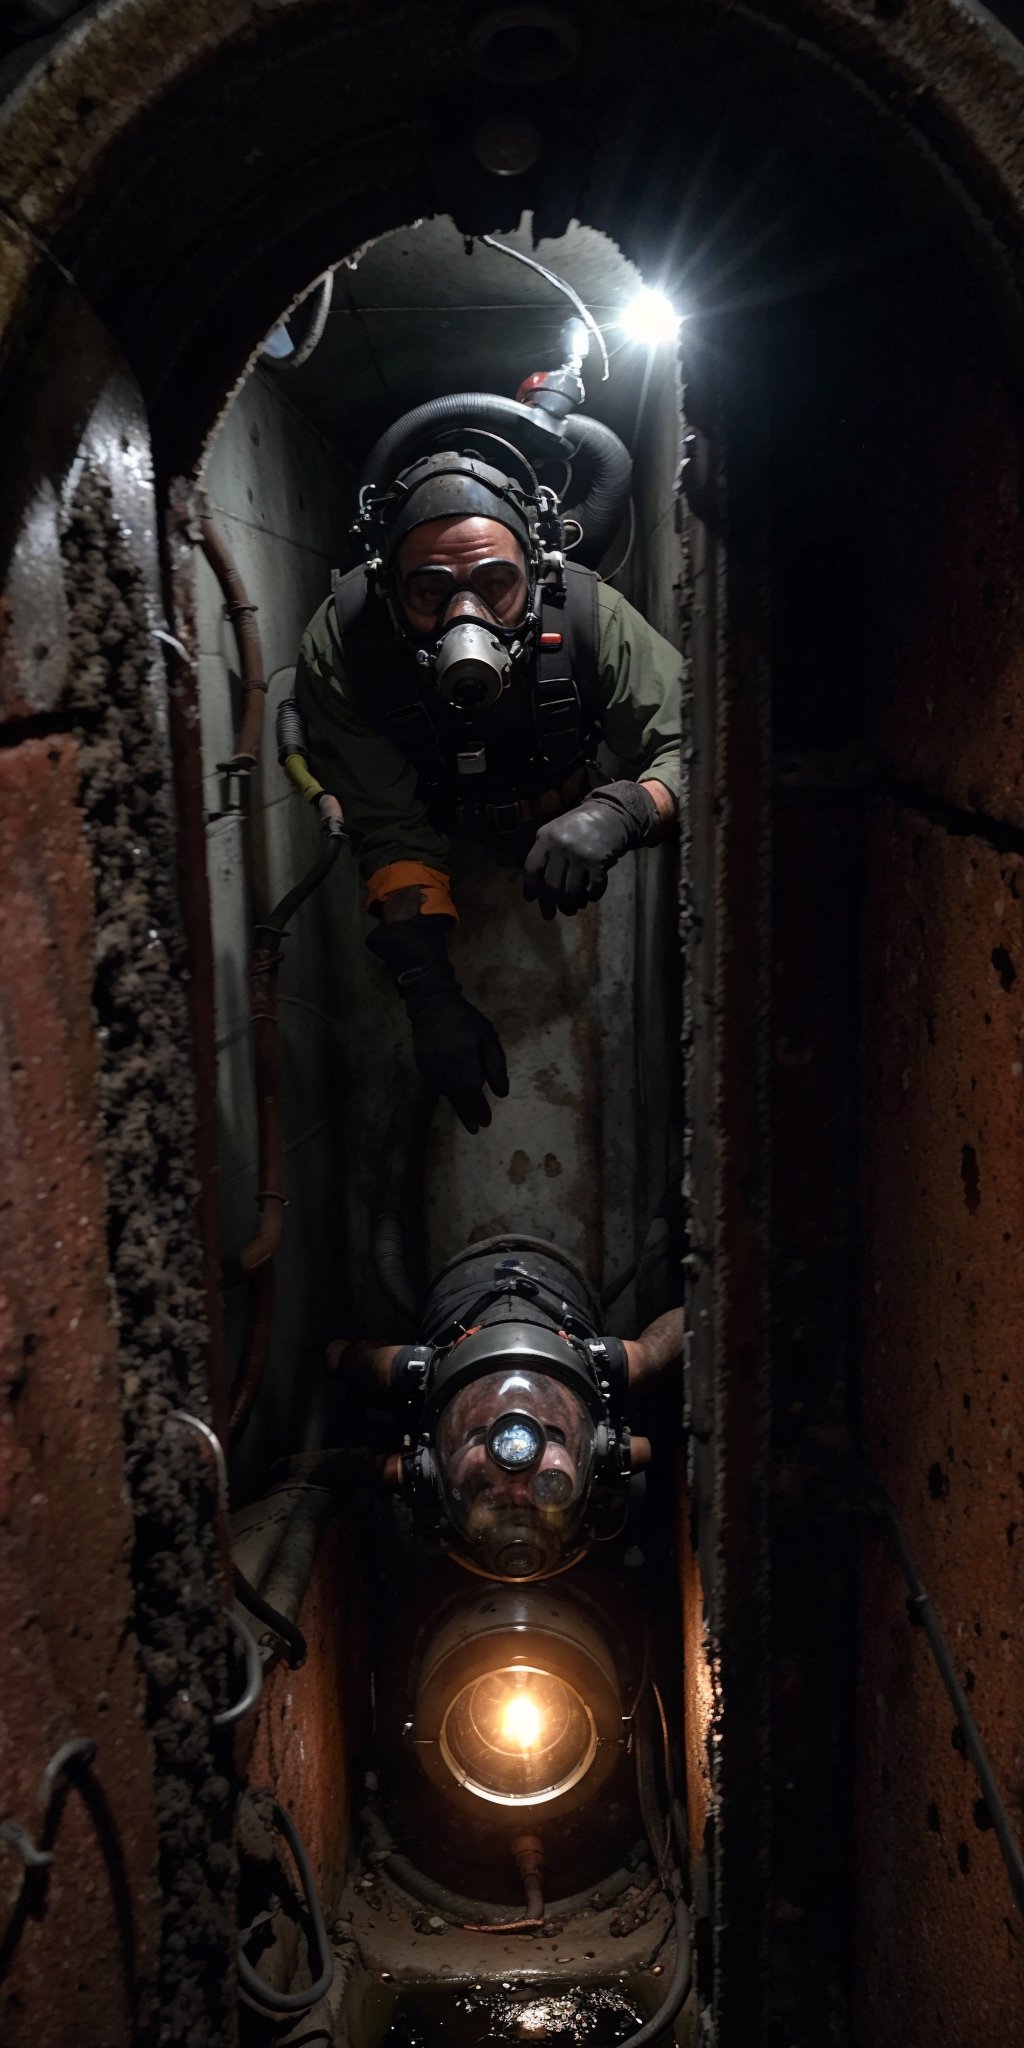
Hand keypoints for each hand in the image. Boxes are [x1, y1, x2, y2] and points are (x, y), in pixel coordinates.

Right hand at [409, 986, 508, 1132]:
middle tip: (476, 1129)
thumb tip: (502, 1093)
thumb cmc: (466, 1020)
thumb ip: (496, 1066)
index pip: (473, 1094)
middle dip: (468, 1116)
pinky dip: (448, 1094)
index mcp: (464, 1062)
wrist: (432, 1006)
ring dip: (458, 1107)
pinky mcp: (423, 1068)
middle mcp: (446, 1071)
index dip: (480, 1110)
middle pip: (458, 1100)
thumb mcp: (488, 1037)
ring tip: (468, 1119)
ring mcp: (431, 1070)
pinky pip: (438, 1087)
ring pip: (447, 1095)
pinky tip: (455, 1098)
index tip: (487, 1123)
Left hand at [523, 781, 658, 918]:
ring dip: (570, 906)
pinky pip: (593, 889)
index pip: (532, 868)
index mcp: (546, 837)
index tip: (531, 899)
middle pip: (550, 885)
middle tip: (549, 915)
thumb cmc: (580, 826)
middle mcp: (561, 846)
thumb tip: (536, 888)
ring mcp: (580, 855)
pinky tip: (591, 898)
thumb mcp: (556, 830)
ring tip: (571, 909)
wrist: (610, 814)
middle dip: (549, 905)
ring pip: (570, 892)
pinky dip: (592, 897)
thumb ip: (545, 851)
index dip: (530, 887)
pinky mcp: (599, 862)